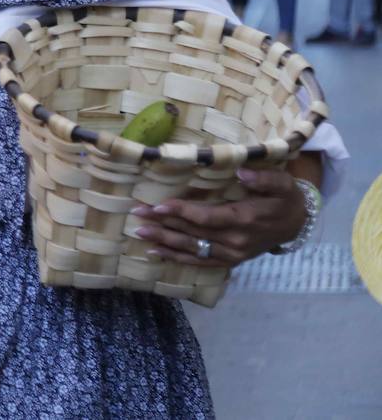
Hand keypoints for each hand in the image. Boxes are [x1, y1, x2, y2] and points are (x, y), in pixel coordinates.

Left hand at [131, 168, 308, 267]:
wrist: (297, 224)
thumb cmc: (285, 198)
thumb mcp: (282, 184)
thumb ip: (264, 179)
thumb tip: (242, 173)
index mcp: (245, 219)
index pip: (207, 218)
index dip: (182, 213)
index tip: (159, 206)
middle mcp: (235, 241)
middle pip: (193, 234)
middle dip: (164, 224)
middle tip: (138, 216)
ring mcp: (232, 254)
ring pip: (193, 249)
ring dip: (165, 242)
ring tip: (141, 233)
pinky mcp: (229, 260)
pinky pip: (200, 262)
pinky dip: (177, 258)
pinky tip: (156, 252)